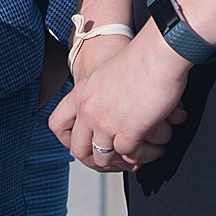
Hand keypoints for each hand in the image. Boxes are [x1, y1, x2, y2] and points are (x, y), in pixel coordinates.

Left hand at [50, 26, 190, 171]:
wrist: (157, 55)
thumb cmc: (141, 60)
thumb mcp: (107, 75)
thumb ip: (101, 96)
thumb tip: (111, 117)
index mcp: (80, 94)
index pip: (58, 125)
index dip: (70, 139)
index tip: (87, 144)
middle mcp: (88, 110)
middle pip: (79, 150)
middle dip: (97, 159)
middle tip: (118, 159)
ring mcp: (105, 123)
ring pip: (104, 159)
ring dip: (123, 160)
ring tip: (139, 153)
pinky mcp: (128, 133)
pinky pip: (130, 156)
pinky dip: (143, 156)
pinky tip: (155, 147)